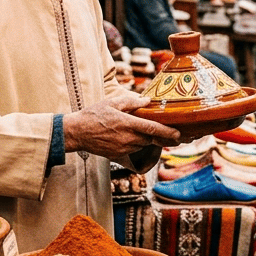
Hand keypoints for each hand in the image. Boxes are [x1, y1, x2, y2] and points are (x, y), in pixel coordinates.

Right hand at [63, 92, 179, 157]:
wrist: (76, 133)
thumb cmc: (93, 115)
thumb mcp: (112, 103)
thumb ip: (131, 102)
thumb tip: (148, 100)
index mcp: (128, 124)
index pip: (153, 129)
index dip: (168, 133)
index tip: (179, 134)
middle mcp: (128, 138)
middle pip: (151, 138)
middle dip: (161, 136)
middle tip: (172, 132)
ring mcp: (123, 149)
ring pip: (143, 144)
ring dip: (147, 139)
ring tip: (145, 131)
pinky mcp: (118, 155)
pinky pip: (134, 150)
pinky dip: (137, 144)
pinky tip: (131, 137)